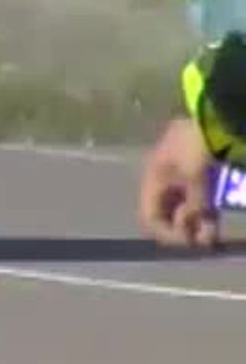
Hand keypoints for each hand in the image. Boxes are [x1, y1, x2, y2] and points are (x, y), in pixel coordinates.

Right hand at [138, 117, 221, 248]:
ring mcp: (181, 177)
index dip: (164, 231)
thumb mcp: (193, 178)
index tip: (184, 242)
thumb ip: (193, 206)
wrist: (214, 121)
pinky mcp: (199, 176)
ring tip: (211, 237)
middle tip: (201, 242)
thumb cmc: (196, 147)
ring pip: (184, 209)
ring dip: (195, 224)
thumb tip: (189, 228)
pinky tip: (213, 223)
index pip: (149, 214)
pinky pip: (198, 201)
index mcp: (152, 178)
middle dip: (182, 230)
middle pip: (167, 213)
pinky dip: (204, 213)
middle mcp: (162, 179)